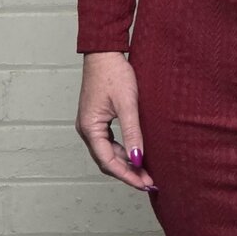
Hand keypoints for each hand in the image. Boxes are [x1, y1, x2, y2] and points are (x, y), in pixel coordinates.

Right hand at [75, 51, 158, 191]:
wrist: (105, 52)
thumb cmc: (114, 73)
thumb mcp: (128, 104)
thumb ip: (133, 133)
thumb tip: (138, 160)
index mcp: (90, 128)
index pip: (108, 162)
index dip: (128, 176)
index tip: (146, 183)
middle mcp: (86, 129)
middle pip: (106, 161)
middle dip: (128, 173)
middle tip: (150, 181)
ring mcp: (90, 124)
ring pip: (107, 153)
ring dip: (125, 163)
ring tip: (146, 171)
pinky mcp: (97, 119)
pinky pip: (108, 143)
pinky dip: (122, 152)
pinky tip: (136, 153)